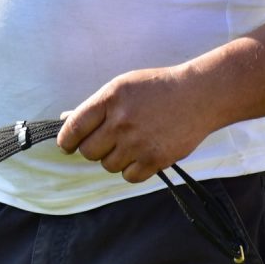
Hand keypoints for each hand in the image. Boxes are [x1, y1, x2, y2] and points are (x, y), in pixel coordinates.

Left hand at [56, 66, 214, 183]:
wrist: (198, 95)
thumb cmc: (157, 88)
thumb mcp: (121, 86)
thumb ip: (95, 106)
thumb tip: (66, 120)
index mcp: (109, 99)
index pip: (74, 128)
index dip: (66, 141)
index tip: (67, 147)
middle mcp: (121, 122)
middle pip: (88, 152)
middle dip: (92, 149)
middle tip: (105, 143)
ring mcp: (138, 142)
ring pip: (107, 166)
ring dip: (113, 159)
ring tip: (128, 145)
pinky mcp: (156, 159)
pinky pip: (129, 177)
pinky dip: (131, 170)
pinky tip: (139, 156)